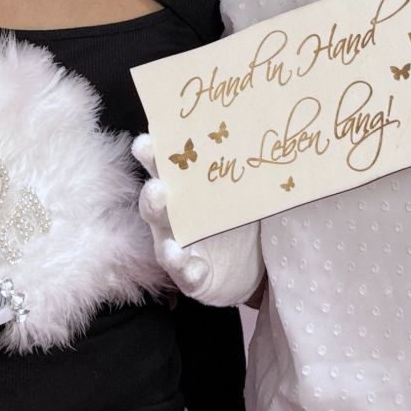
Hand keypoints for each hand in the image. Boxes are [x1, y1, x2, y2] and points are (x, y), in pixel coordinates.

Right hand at [131, 135, 265, 306]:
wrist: (249, 268)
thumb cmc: (238, 220)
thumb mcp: (242, 193)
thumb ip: (242, 169)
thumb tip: (261, 134)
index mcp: (183, 192)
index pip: (163, 169)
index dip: (152, 154)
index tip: (148, 140)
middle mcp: (172, 219)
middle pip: (155, 202)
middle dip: (152, 194)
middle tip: (158, 187)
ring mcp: (177, 248)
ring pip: (162, 240)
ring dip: (165, 239)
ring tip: (170, 236)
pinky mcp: (189, 277)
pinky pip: (185, 274)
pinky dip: (187, 269)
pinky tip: (195, 266)